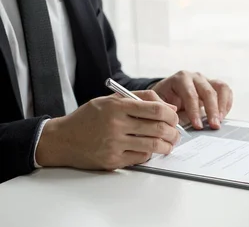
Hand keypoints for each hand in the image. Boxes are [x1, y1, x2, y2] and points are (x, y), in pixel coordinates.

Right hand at [36, 91, 179, 169]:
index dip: (171, 114)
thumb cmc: (88, 117)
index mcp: (117, 107)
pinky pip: (141, 158)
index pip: (156, 110)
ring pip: (153, 146)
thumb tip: (169, 107)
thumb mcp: (110, 99)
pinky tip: (151, 149)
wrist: (62, 140)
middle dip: (173, 131)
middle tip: (176, 132)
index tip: (174, 117)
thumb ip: (141, 98)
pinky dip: (151, 154)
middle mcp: (116, 125)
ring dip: (167, 145)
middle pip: (158, 128)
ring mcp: (114, 144)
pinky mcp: (112, 160)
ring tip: (169, 143)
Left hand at [150, 71, 232, 129]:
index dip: (195, 111)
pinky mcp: (214, 85)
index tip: (198, 126)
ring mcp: (206, 80)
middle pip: (208, 91)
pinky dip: (227, 103)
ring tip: (219, 121)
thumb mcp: (158, 103)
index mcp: (180, 79)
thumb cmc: (163, 100)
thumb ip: (162, 108)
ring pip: (221, 88)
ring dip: (222, 106)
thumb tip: (172, 113)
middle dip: (212, 111)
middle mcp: (195, 77)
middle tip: (214, 126)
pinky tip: (222, 116)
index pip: (190, 94)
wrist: (168, 92)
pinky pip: (226, 91)